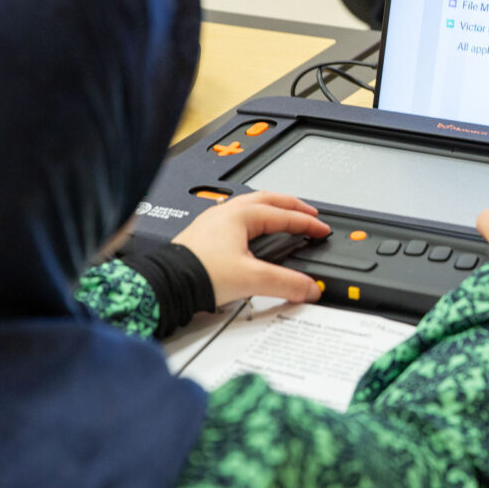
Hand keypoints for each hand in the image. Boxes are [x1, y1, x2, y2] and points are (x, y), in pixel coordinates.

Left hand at [172, 191, 330, 307]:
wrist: (167, 283)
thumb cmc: (198, 273)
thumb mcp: (251, 279)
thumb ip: (285, 283)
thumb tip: (309, 288)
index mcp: (241, 215)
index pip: (284, 214)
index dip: (307, 222)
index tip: (321, 229)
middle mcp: (227, 212)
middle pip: (268, 199)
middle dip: (292, 205)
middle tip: (309, 212)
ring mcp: (213, 220)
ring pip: (250, 205)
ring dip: (272, 208)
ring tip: (284, 216)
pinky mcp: (204, 233)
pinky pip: (236, 216)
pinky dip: (255, 218)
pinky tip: (253, 231)